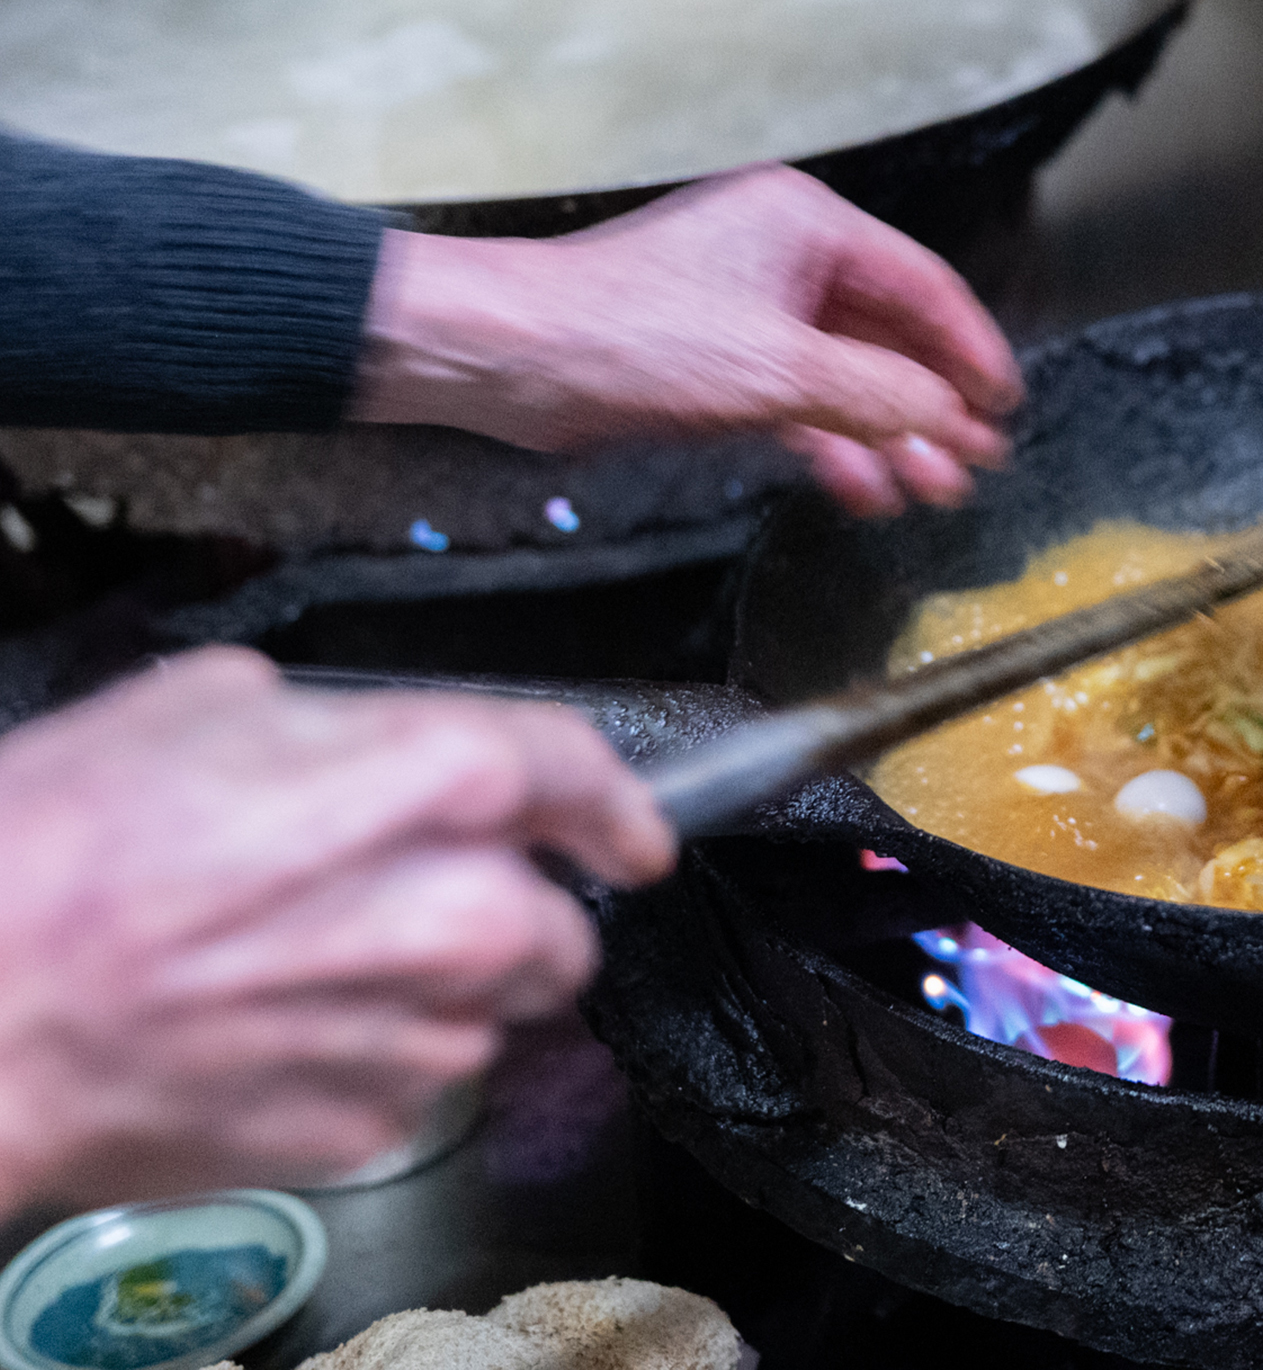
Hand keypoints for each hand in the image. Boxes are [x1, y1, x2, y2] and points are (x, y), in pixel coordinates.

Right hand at [0, 648, 673, 1211]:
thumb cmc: (59, 854)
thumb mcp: (206, 708)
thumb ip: (342, 729)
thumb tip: (378, 750)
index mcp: (443, 782)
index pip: (586, 775)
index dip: (614, 802)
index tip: (631, 830)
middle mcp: (466, 912)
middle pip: (560, 922)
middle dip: (503, 913)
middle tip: (402, 903)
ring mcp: (425, 1033)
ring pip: (495, 1011)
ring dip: (438, 991)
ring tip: (310, 968)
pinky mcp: (373, 1126)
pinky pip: (417, 1085)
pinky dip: (370, 1059)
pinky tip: (274, 1031)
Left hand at [354, 166, 1025, 515]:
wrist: (506, 357)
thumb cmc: (620, 332)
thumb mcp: (778, 372)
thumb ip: (878, 397)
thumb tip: (952, 419)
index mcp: (808, 226)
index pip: (925, 287)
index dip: (972, 353)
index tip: (1004, 406)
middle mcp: (783, 257)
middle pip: (889, 336)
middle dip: (931, 405)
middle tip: (974, 462)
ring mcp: (749, 309)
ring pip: (846, 376)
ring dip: (887, 434)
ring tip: (929, 488)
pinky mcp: (715, 358)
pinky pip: (800, 400)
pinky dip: (832, 441)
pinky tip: (860, 485)